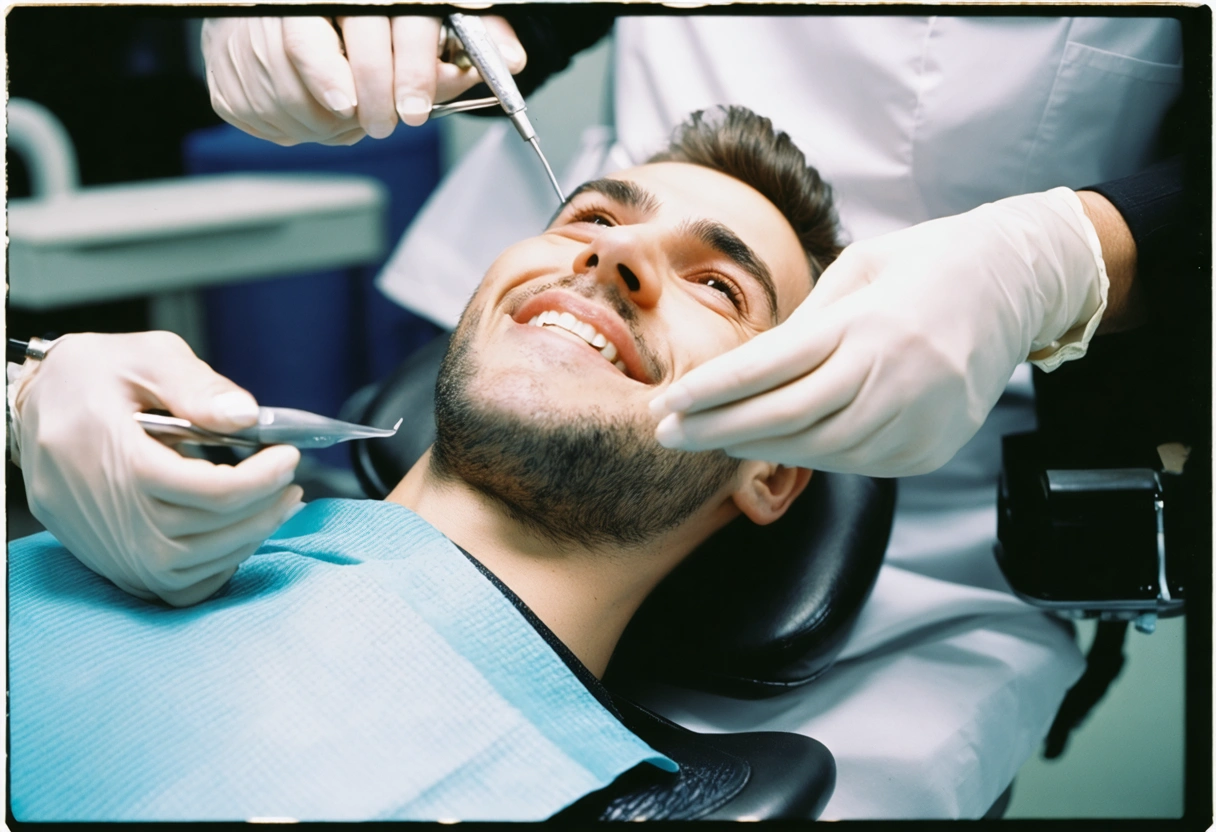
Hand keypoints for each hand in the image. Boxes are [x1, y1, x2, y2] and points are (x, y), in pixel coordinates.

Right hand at [9, 332, 302, 605]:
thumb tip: (245, 416)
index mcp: (114, 457)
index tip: (288, 455)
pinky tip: (235, 538)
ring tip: (275, 504)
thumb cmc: (91, 376)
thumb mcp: (145, 356)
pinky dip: (212, 571)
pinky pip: (171, 590)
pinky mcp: (107, 560)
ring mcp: (104, 545)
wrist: (34, 404)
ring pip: (192, 569)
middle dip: (262, 510)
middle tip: (289, 482)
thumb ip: (198, 386)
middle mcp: (106, 512)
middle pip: (205, 535)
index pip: (207, 491)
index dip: (260, 478)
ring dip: (246, 540)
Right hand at [202, 15, 525, 145]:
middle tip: (385, 123)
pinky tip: (313, 113)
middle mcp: (296, 9)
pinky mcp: (222, 71)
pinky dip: (294, 127)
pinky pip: (261, 116)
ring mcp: (247, 39)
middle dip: (373, 110)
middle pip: (341, 75)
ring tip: (349, 116)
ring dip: (333, 125)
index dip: (402, 73)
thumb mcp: (415, 16)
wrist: (270, 9)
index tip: (411, 110)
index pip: (376, 28)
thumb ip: (464, 36)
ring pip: (299, 104)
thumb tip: (512, 58)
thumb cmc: (358, 18)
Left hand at [649, 188, 1108, 476]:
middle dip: (717, 431)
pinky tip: (773, 446)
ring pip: (817, 450)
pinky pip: (853, 463)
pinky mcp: (930, 449)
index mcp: (868, 321)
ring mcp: (917, 418)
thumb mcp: (858, 268)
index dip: (712, 391)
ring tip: (711, 439)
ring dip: (756, 449)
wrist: (1017, 284)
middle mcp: (893, 374)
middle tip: (667, 435)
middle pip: (786, 419)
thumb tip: (745, 370)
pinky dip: (807, 456)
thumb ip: (804, 323)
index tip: (667, 405)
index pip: (772, 366)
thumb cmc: (924, 264)